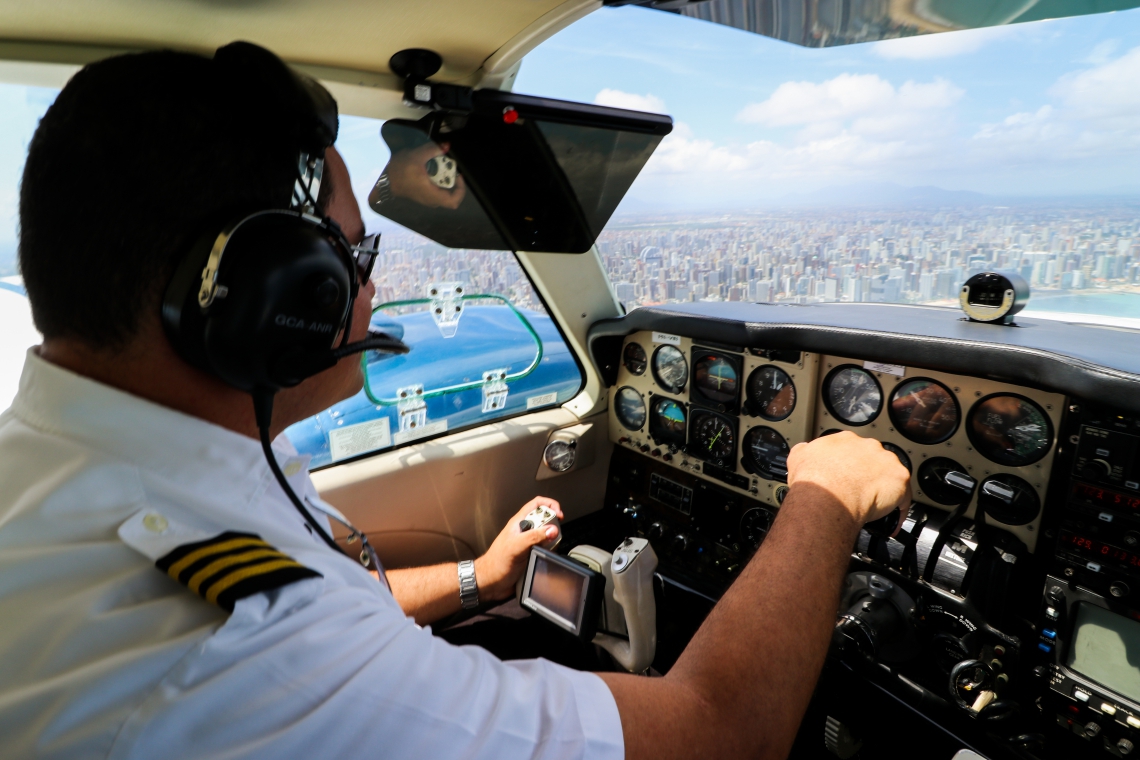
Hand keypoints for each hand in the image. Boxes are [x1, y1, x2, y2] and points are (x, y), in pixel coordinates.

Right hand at [381, 142, 466, 208]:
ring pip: (443, 191)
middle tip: (447, 166)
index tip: (458, 176)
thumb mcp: (416, 156)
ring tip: (439, 166)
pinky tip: (431, 168)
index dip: (461, 189)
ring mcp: (426, 198)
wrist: (384, 179)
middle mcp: (431, 200)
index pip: (454, 201)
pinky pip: (435, 189)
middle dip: (451, 179)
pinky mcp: (422, 194)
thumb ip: (433, 150)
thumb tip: (446, 146)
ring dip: (444, 178)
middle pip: (450, 194)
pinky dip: (437, 179)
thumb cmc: (398, 171)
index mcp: (432, 195)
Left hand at [474, 497, 562, 600]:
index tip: (559, 514)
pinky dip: (550, 553)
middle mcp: (525, 532)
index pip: (537, 504)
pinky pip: (546, 550)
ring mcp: (528, 544)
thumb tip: (552, 529)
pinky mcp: (531, 556)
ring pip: (547, 536)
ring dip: (552, 541)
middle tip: (553, 536)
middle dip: (553, 526)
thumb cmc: (496, 564)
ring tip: (549, 548)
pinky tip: (546, 557)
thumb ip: (534, 537)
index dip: (550, 505)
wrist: (490, 583)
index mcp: (519, 524)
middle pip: (545, 520)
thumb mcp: (516, 547)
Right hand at [786, 431, 910, 528]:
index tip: (848, 478)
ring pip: (890, 477)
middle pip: (874, 461)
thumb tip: (804, 452)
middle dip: (869, 477)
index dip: (851, 466)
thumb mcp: (797, 458)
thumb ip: (805, 452)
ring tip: (874, 510)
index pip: (853, 450)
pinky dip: (898, 510)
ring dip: (884, 491)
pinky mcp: (899, 477)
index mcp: (845, 440)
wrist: (828, 496)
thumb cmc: (814, 481)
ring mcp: (886, 460)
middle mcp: (867, 446)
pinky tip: (889, 523)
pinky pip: (904, 496)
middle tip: (859, 495)